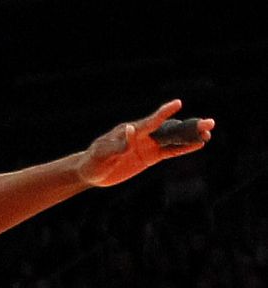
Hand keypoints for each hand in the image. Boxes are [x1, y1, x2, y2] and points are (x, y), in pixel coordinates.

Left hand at [80, 100, 213, 187]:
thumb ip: (117, 144)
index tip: (177, 104)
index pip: (150, 122)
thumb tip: (130, 131)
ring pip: (173, 139)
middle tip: (209, 123)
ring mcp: (148, 146)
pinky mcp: (150, 157)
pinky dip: (183, 148)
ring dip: (190, 136)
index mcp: (131, 132)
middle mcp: (144, 136)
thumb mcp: (102, 153)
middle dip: (188, 126)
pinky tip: (198, 145)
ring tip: (209, 133)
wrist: (91, 172)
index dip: (163, 113)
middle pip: (169, 129)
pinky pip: (169, 152)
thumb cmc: (94, 160)